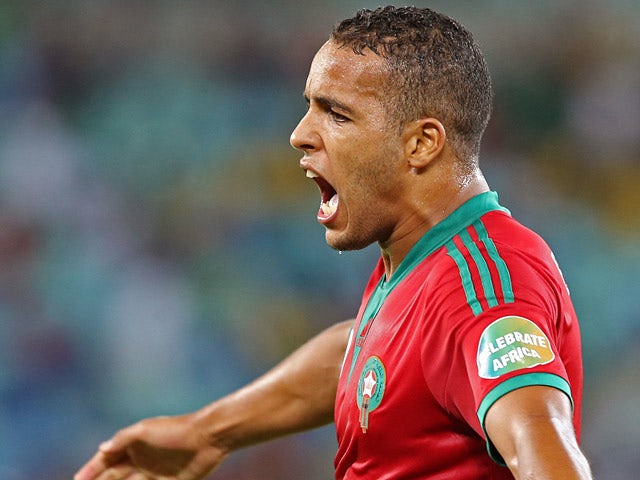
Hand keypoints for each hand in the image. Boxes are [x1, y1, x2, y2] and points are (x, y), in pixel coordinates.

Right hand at [74, 413, 227, 479]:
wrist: (207, 438)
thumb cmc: (175, 430)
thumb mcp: (145, 430)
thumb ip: (122, 439)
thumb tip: (101, 448)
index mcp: (133, 444)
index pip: (106, 460)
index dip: (91, 470)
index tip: (76, 479)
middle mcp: (141, 460)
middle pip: (113, 476)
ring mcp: (153, 474)